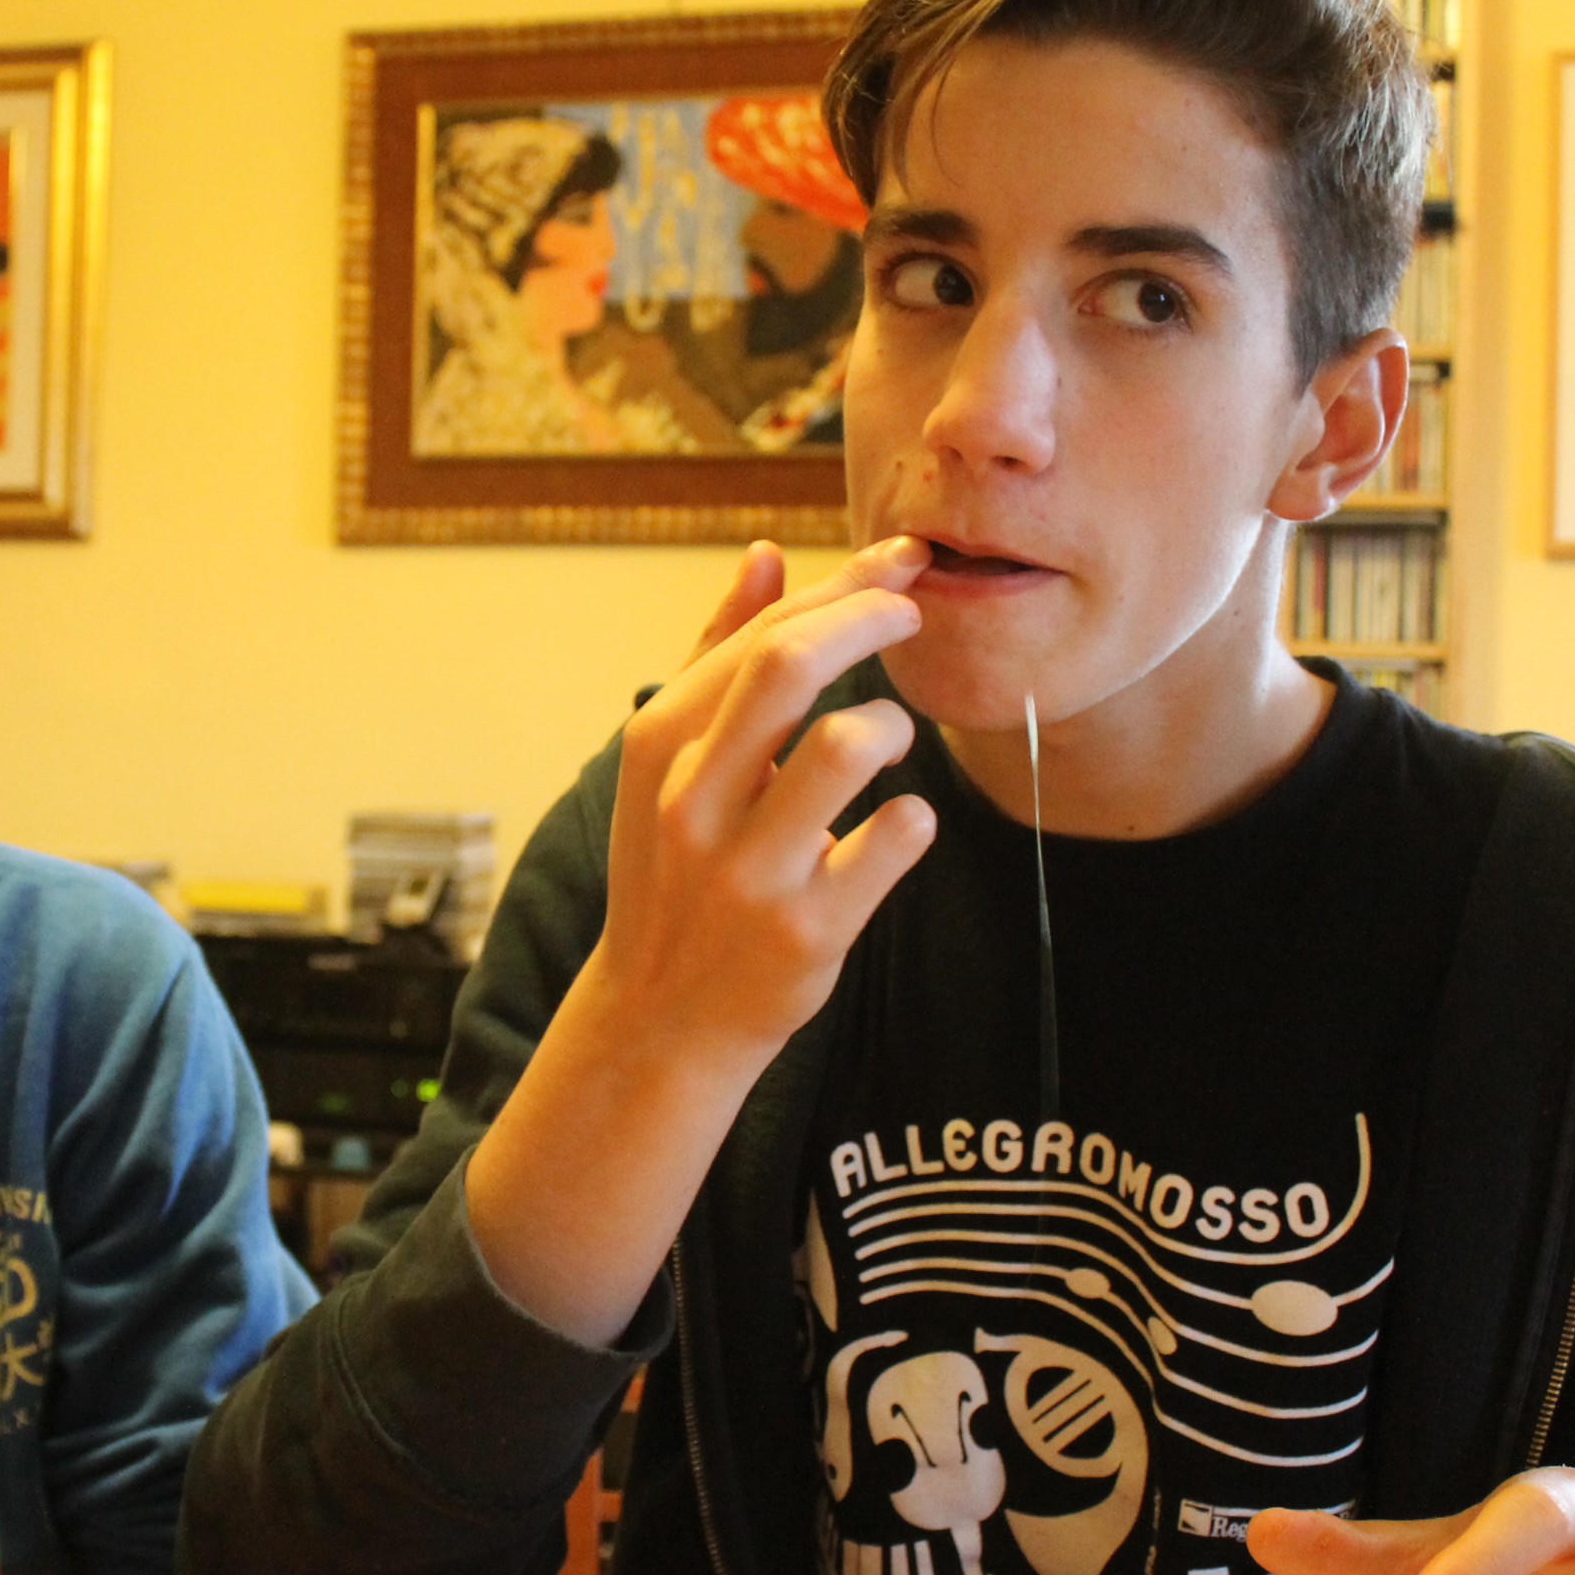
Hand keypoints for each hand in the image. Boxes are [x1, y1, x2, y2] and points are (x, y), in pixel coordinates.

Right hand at [579, 535, 938, 1074]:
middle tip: (914, 615)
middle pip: (791, 665)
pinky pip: (893, 838)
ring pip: (849, 745)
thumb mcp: (670, 763)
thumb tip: (763, 555)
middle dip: (870, 618)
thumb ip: (716, 655)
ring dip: (894, 725)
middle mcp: (696, 801)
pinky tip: (897, 824)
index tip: (899, 562)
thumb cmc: (677, 873)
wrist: (660, 1018)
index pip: (762, 634)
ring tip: (892, 743)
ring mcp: (751, 869)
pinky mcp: (808, 930)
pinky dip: (912, 819)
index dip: (843, 583)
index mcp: (660, 745)